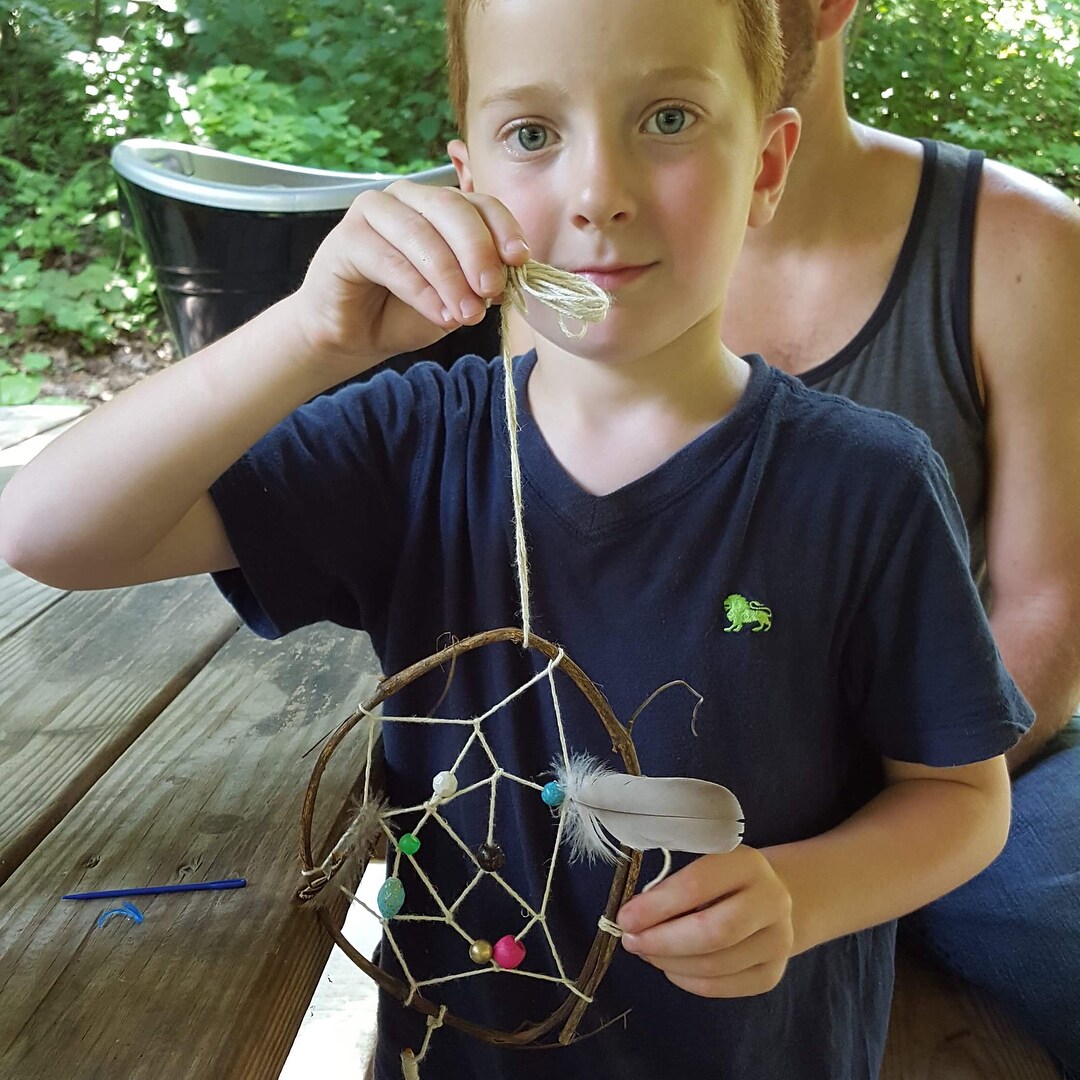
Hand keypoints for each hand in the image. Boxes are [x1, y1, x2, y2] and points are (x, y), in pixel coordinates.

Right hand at [292, 180, 529, 372]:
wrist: (356, 335)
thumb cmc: (407, 310)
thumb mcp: (457, 295)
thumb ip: (479, 279)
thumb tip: (509, 274)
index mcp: (439, 205)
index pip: (479, 202)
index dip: (503, 228)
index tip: (520, 260)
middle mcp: (408, 198)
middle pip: (451, 208)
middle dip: (477, 250)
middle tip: (492, 290)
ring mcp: (373, 212)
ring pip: (421, 235)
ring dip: (450, 278)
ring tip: (468, 315)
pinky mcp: (345, 237)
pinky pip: (390, 260)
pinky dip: (420, 290)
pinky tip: (439, 315)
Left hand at [616, 846, 793, 997]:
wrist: (769, 898)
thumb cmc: (722, 880)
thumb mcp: (704, 866)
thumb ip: (674, 886)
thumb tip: (634, 917)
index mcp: (747, 864)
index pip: (698, 885)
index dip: (657, 905)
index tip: (626, 918)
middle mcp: (771, 902)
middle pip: (712, 932)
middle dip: (662, 940)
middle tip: (631, 941)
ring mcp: (778, 941)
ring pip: (714, 965)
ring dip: (669, 962)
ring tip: (646, 951)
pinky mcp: (772, 974)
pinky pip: (721, 987)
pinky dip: (686, 980)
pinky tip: (670, 967)